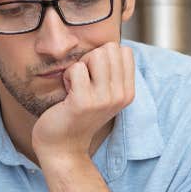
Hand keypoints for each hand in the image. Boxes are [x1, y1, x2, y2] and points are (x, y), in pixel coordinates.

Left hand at [32, 42, 135, 164]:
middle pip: (110, 48)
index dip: (104, 57)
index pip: (124, 51)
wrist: (62, 146)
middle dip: (91, 58)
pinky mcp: (83, 102)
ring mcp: (103, 99)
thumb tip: (109, 44)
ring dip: (80, 66)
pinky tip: (67, 93)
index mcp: (128, 92)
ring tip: (75, 86)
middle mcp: (120, 95)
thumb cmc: (77, 115)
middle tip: (82, 81)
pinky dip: (67, 76)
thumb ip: (111, 72)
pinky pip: (76, 68)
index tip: (94, 77)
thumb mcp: (103, 94)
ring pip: (95, 54)